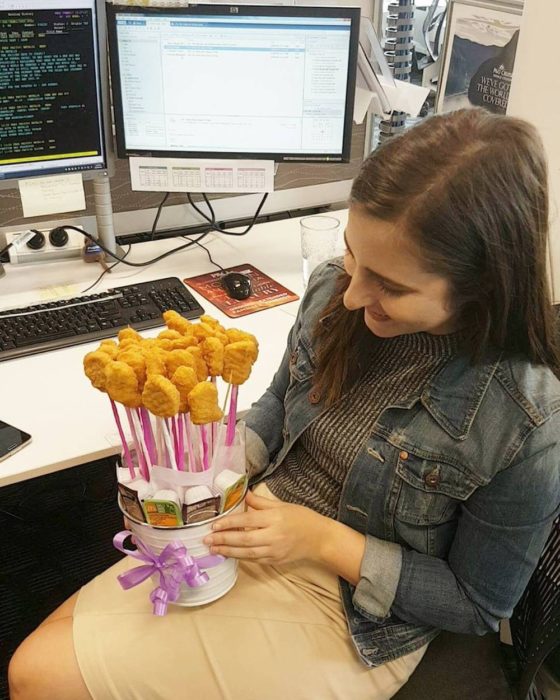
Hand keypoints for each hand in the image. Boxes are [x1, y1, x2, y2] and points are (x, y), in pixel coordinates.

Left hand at [203, 490, 331, 564]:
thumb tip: (242, 495)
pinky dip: (240, 557)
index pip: (247, 521)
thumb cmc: (301, 518)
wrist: (319, 538)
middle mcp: (273, 536)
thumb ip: (260, 502)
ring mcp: (274, 550)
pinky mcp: (275, 560)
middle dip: (223, 540)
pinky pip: (254, 560)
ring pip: (247, 553)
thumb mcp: (281, 505)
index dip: (229, 524)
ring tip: (213, 549)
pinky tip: (229, 554)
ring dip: (228, 552)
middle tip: (207, 540)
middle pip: (244, 540)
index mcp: (274, 518)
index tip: (214, 525)